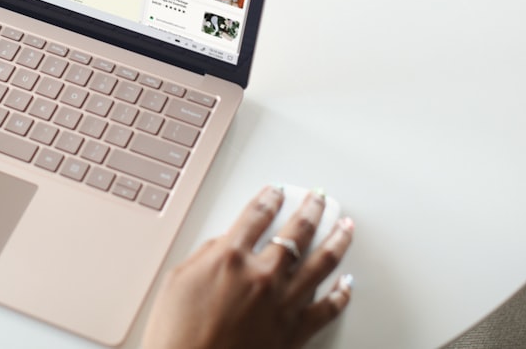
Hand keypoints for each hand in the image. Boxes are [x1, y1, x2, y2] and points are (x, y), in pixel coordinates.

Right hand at [142, 185, 353, 348]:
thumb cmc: (177, 335)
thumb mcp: (178, 280)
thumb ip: (206, 254)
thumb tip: (226, 243)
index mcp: (230, 257)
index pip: (257, 215)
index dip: (270, 198)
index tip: (277, 191)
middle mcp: (262, 275)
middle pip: (296, 231)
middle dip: (311, 209)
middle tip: (319, 198)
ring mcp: (282, 303)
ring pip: (322, 263)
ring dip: (337, 239)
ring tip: (345, 226)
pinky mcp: (294, 331)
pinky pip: (328, 308)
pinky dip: (342, 293)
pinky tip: (347, 282)